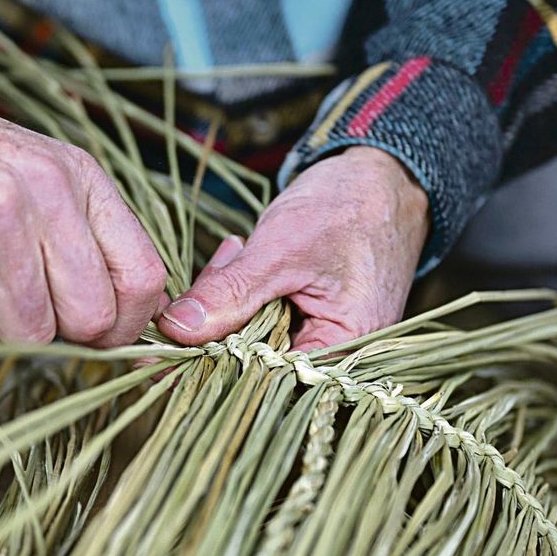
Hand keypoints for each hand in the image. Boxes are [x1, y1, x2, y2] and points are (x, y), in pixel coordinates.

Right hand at [0, 66, 167, 345]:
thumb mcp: (32, 173)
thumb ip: (80, 235)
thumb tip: (123, 323)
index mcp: (80, 177)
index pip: (145, 278)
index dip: (127, 325)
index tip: (99, 335)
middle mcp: (49, 194)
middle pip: (92, 319)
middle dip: (57, 332)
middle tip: (15, 305)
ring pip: (30, 333)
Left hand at [158, 146, 428, 351]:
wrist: (383, 177)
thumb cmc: (348, 206)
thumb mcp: (282, 248)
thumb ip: (231, 293)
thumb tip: (176, 331)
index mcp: (344, 350)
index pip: (266, 379)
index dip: (216, 360)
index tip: (174, 339)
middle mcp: (336, 356)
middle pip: (256, 363)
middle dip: (223, 319)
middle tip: (221, 264)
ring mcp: (321, 337)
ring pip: (252, 339)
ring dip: (231, 299)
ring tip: (238, 252)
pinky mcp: (306, 319)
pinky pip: (261, 319)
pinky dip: (245, 291)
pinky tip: (243, 257)